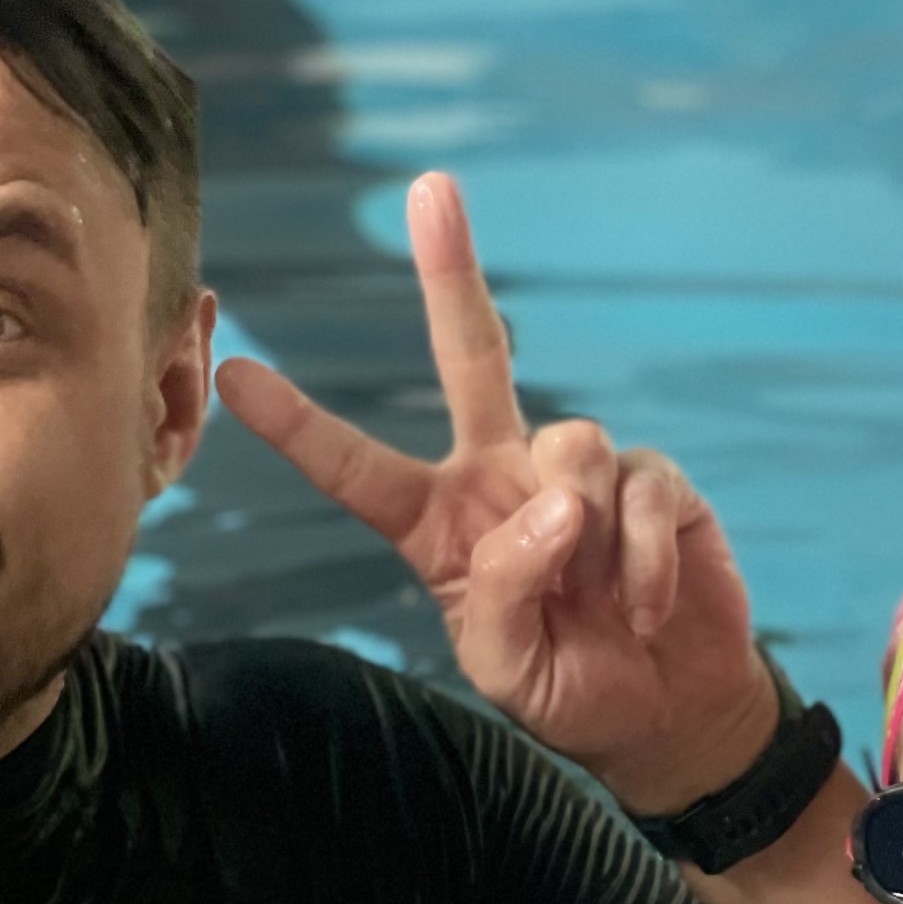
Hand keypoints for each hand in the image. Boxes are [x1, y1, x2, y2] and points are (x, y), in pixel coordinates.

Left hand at [217, 174, 769, 813]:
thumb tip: (553, 504)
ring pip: (571, 447)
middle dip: (452, 273)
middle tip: (431, 189)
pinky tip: (645, 607)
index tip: (234, 375)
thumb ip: (503, 593)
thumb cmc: (570, 688)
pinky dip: (642, 560)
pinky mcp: (655, 483)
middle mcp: (503, 476)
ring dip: (586, 536)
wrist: (668, 714)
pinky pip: (640, 488)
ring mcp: (581, 473)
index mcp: (439, 524)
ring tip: (603, 604)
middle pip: (474, 358)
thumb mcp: (507, 669)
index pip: (358, 470)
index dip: (300, 426)